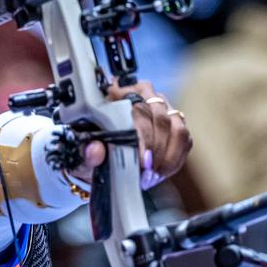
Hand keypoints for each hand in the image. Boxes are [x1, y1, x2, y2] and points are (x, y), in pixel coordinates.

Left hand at [70, 81, 191, 188]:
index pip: (137, 108)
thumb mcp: (81, 150)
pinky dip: (174, 159)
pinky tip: (160, 172)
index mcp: (117, 90)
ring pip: (177, 128)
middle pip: (160, 118)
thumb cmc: (91, 144)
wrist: (101, 150)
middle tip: (145, 174)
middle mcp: (144, 92)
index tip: (140, 162)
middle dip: (155, 151)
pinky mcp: (175, 123)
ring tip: (152, 176)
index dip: (142, 136)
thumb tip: (95, 150)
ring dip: (166, 156)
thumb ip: (86, 151)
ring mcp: (162, 106)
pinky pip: (184, 140)